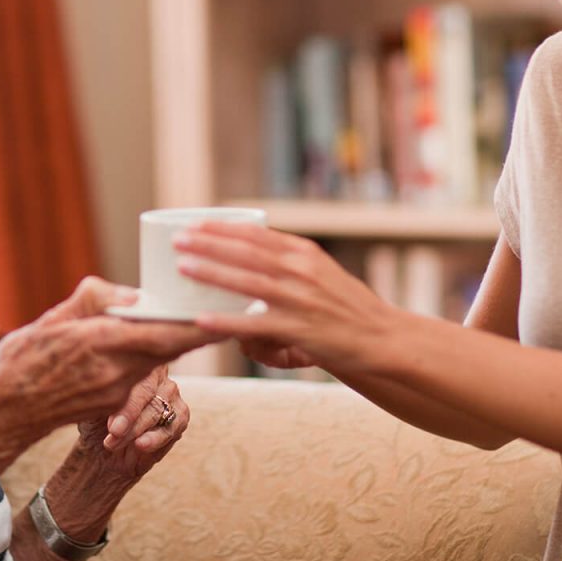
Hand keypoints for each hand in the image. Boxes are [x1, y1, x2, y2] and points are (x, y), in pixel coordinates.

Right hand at [0, 277, 214, 441]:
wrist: (2, 414)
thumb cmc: (21, 361)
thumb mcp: (53, 320)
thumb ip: (94, 301)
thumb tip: (133, 294)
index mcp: (101, 344)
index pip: (162, 334)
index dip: (196, 325)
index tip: (222, 310)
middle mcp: (114, 372)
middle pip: (169, 349)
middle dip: (196, 330)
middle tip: (221, 310)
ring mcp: (115, 392)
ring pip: (156, 362)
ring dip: (173, 343)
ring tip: (190, 320)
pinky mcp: (111, 404)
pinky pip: (140, 377)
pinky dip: (150, 358)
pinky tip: (151, 343)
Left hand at [76, 366, 188, 481]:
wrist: (101, 449)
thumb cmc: (93, 419)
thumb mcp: (92, 405)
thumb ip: (102, 395)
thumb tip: (103, 389)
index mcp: (136, 361)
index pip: (136, 377)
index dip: (126, 404)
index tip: (112, 426)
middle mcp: (159, 373)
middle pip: (148, 394)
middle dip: (129, 419)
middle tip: (112, 436)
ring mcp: (173, 394)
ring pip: (158, 411)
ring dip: (136, 431)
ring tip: (114, 444)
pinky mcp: (181, 416)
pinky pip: (172, 428)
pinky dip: (155, 439)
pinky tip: (140, 446)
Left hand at [171, 222, 396, 372]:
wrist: (383, 338)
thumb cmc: (348, 307)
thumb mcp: (322, 272)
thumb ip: (290, 263)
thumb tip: (253, 257)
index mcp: (305, 254)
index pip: (256, 234)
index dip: (223, 227)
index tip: (196, 222)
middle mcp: (301, 271)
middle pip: (246, 251)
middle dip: (209, 243)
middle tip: (178, 238)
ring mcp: (300, 300)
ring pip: (247, 281)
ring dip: (212, 272)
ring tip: (183, 266)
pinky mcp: (300, 330)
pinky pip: (255, 324)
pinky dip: (227, 321)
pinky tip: (202, 318)